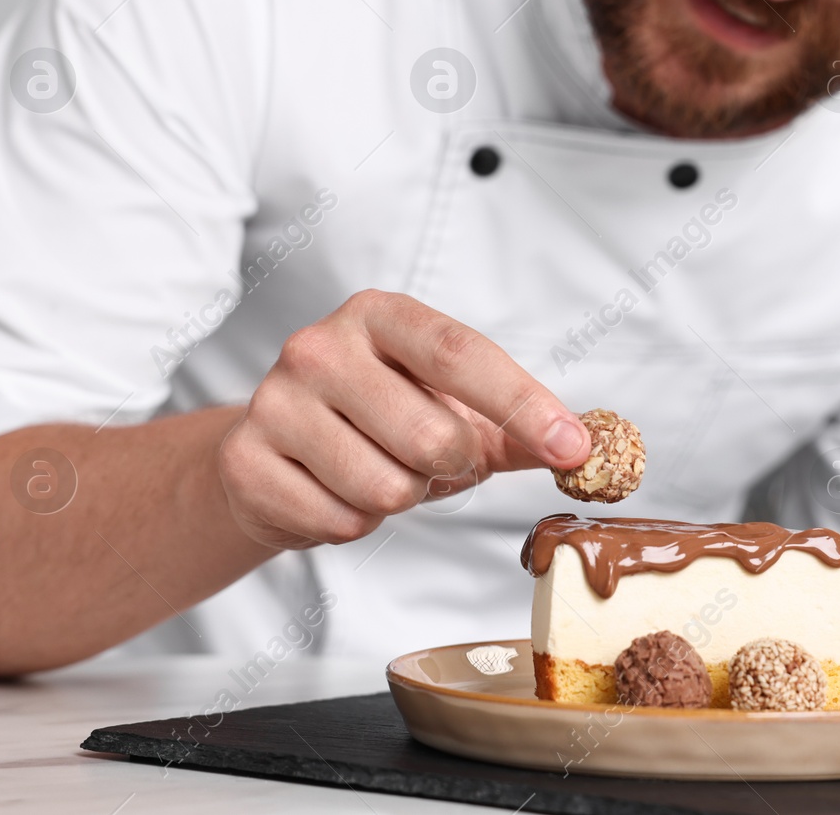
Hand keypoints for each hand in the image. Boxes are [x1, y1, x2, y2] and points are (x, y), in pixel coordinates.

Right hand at [217, 290, 589, 548]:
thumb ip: (522, 424)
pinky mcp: (247, 461)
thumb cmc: (379, 422)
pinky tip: (332, 493)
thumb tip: (592, 448)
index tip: (573, 447)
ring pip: (387, 488)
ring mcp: (275, 402)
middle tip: (428, 460)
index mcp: (380, 316)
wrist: (273, 454)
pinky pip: (339, 521)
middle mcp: (320, 346)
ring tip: (376, 472)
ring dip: (400, 499)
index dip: (524, 403)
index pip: (461, 353)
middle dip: (448, 467)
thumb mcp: (454, 408)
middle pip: (432, 436)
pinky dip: (352, 523)